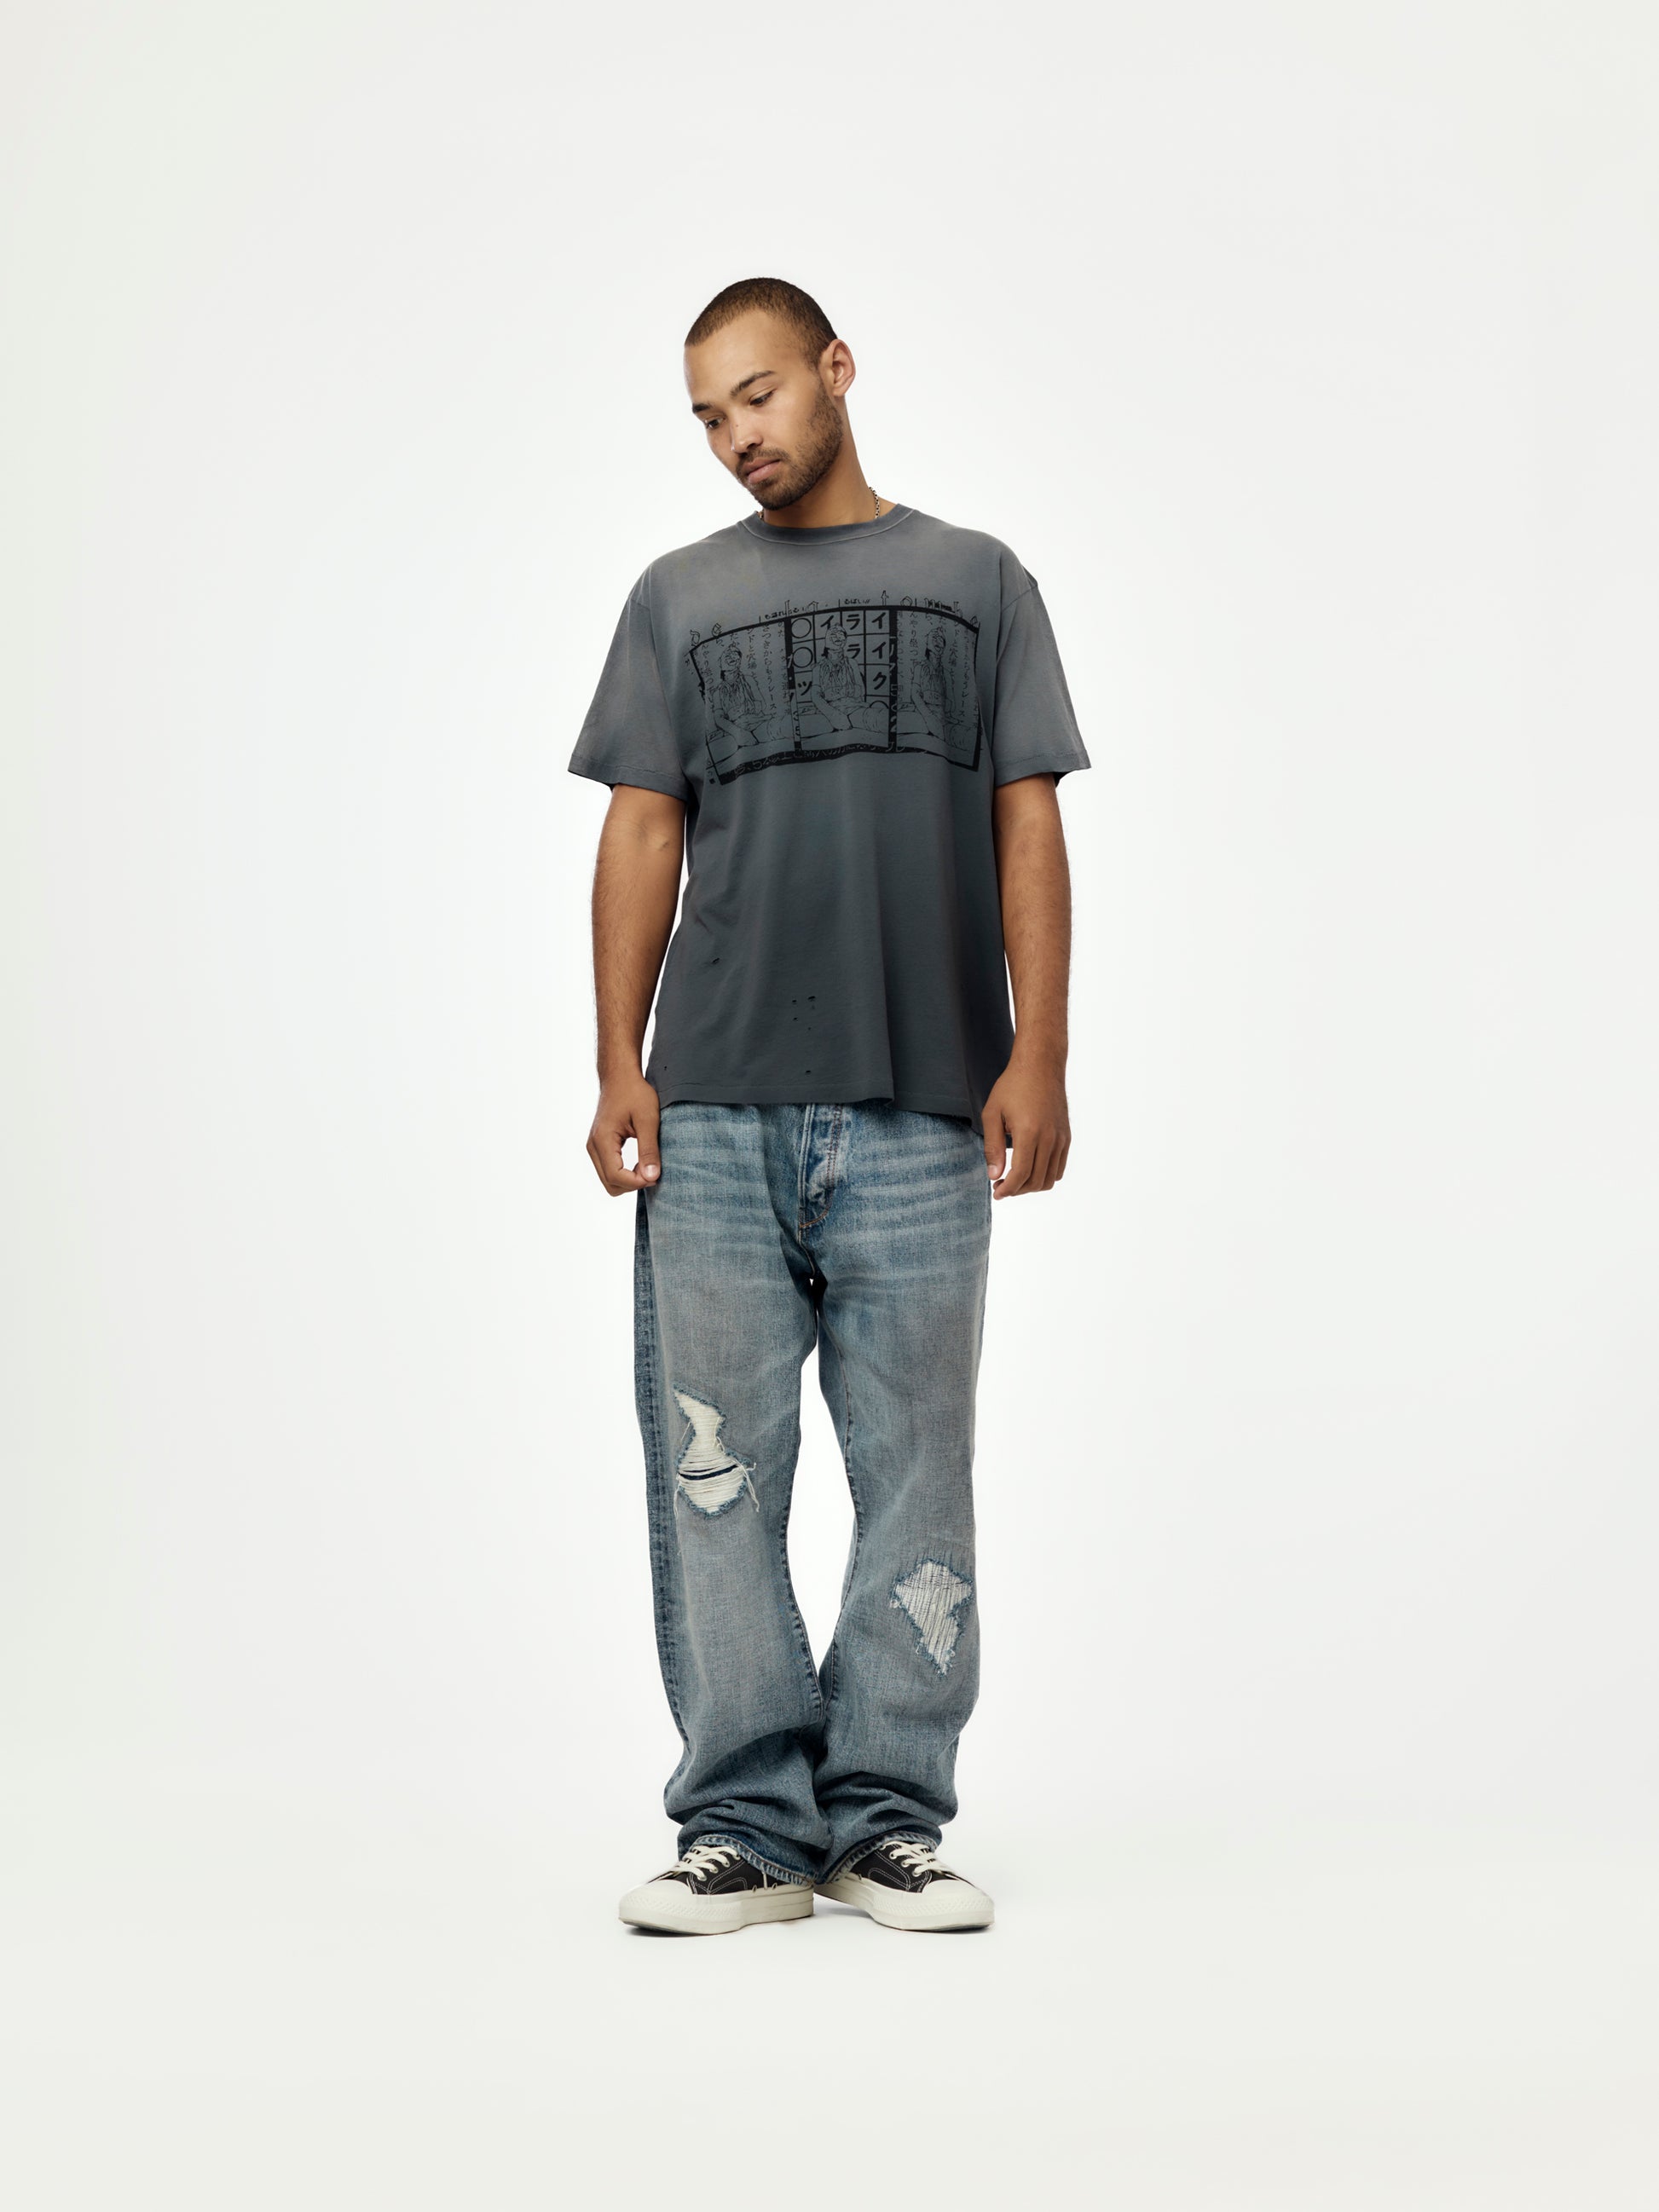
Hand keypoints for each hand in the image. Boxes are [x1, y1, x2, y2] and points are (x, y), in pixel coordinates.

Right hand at [587, 1072, 661, 1194]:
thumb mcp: (648, 1119)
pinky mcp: (598, 1146)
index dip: (638, 1182)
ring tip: (648, 1166)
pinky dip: (624, 1174)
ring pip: (608, 1180)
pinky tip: (640, 1162)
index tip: (657, 1175)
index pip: (616, 1177)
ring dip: (629, 1180)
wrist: (620, 1076)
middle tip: (654, 1171)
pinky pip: (608, 1171)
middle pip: (610, 1184)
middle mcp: (593, 1146)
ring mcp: (593, 1147)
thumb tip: (651, 1177)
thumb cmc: (635, 1092)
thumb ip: (649, 1149)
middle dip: (633, 1184)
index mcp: (602, 1140)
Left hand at [981, 1056, 1069, 1198]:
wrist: (1041, 1066)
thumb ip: (993, 1147)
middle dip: (1017, 1190)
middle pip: (1036, 1181)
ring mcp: (1061, 1138)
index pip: (1021, 1174)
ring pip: (1050, 1178)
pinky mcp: (1067, 1136)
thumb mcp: (992, 1113)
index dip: (1007, 1189)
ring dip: (1031, 1186)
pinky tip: (1029, 1169)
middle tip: (1001, 1186)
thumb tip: (994, 1175)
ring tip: (1014, 1180)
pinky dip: (1045, 1175)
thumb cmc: (1012, 1086)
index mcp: (1029, 1132)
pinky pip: (1059, 1167)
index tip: (996, 1193)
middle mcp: (1049, 1138)